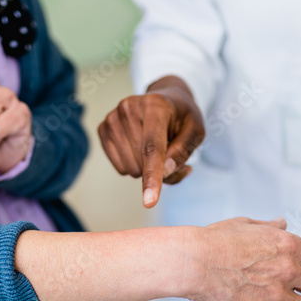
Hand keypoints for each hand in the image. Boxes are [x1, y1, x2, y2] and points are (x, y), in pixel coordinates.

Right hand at [99, 75, 204, 207]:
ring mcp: (113, 117)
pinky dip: (134, 166)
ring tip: (157, 147)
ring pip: (130, 168)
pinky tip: (140, 148)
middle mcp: (129, 108)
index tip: (149, 201)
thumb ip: (184, 151)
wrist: (165, 99)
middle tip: (171, 152)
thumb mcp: (196, 131)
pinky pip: (120, 167)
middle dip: (160, 169)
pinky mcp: (103, 128)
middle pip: (142, 163)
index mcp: (156, 105)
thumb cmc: (182, 118)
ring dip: (147, 169)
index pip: (152, 148)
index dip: (152, 176)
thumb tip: (164, 172)